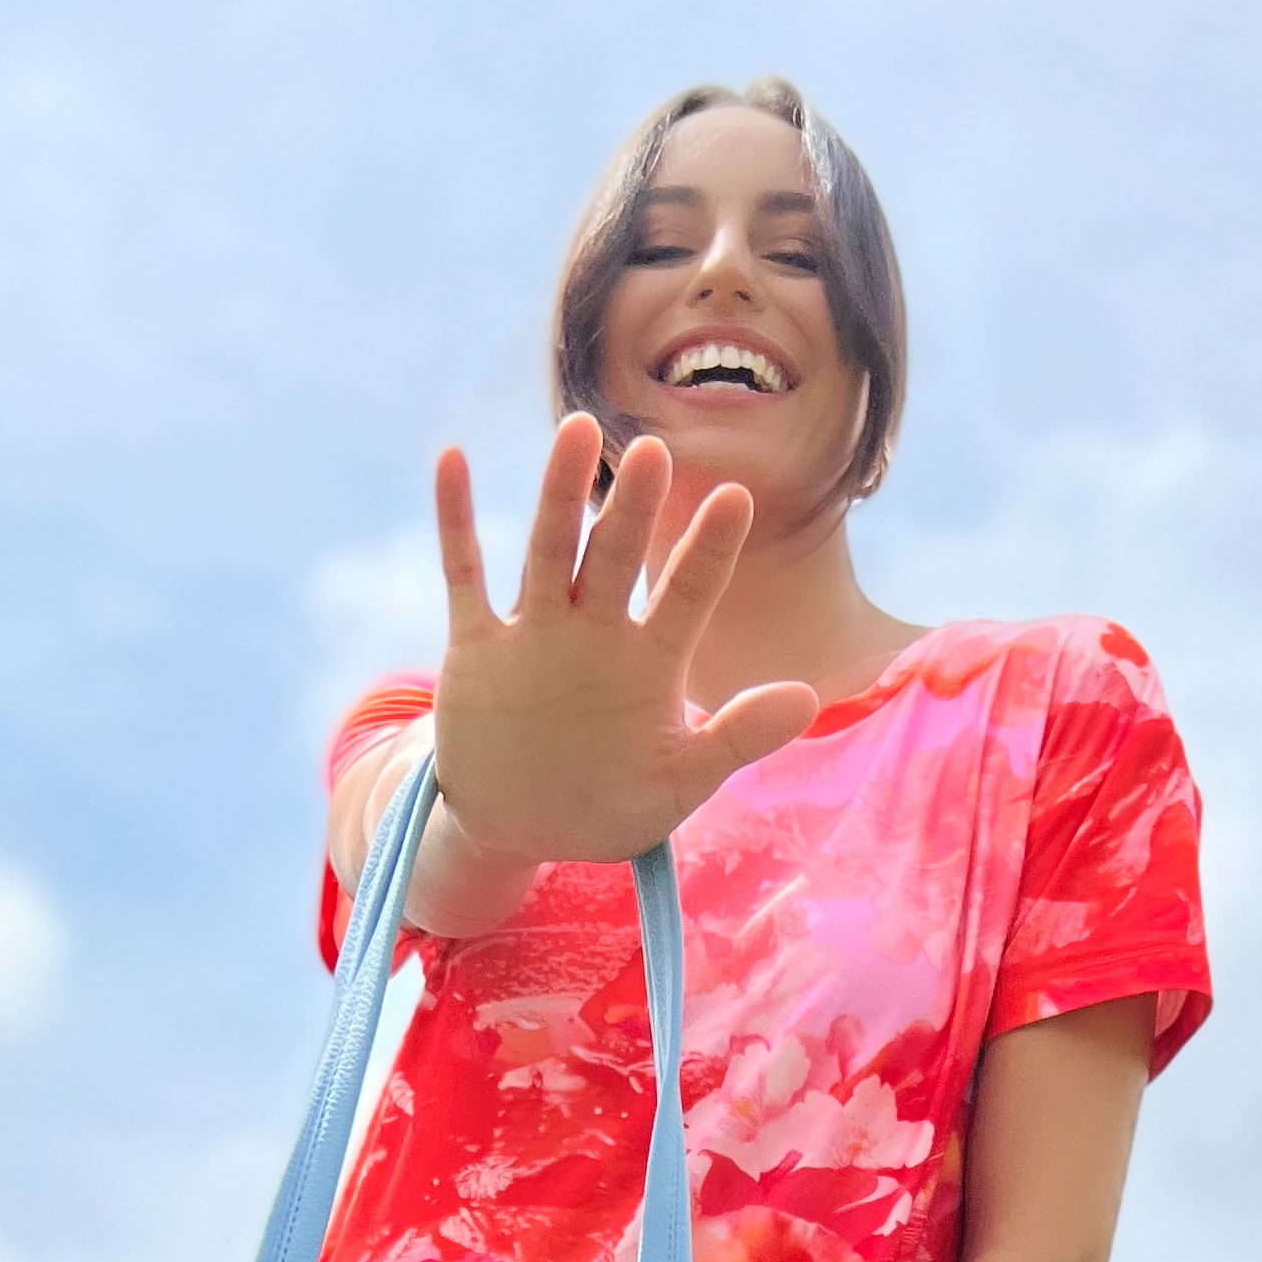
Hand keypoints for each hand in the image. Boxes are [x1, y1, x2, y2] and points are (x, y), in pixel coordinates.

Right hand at [432, 413, 817, 867]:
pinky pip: (464, 574)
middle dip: (632, 509)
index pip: (687, 595)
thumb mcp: (678, 784)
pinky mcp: (477, 646)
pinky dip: (456, 521)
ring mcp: (535, 632)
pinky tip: (454, 459)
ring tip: (575, 431)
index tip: (735, 499)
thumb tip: (808, 700)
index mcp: (651, 660)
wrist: (522, 830)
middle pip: (616, 557)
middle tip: (654, 453)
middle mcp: (595, 632)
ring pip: (549, 551)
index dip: (708, 552)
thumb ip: (737, 739)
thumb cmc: (608, 805)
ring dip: (559, 495)